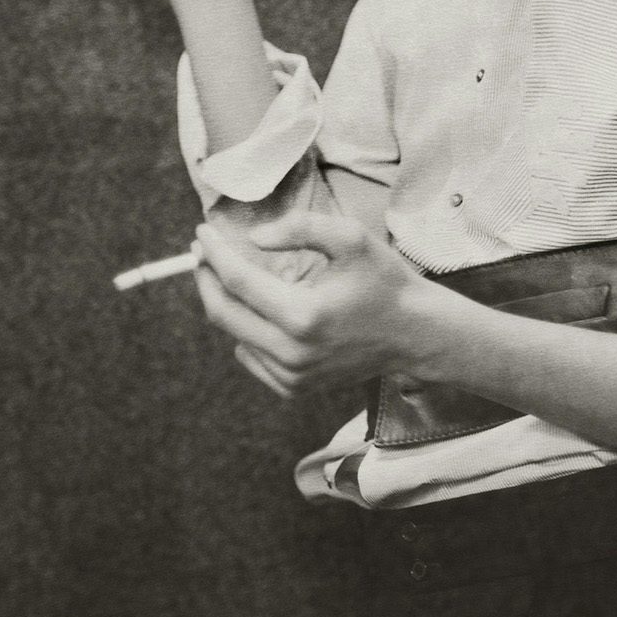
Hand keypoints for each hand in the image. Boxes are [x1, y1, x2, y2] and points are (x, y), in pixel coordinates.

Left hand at [193, 212, 440, 399]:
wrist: (414, 333)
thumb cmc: (384, 281)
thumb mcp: (351, 237)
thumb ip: (300, 227)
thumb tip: (254, 237)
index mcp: (304, 314)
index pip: (238, 281)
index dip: (214, 253)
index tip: (201, 234)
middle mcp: (292, 353)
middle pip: (223, 313)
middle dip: (208, 278)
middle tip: (205, 252)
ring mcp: (292, 376)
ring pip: (236, 335)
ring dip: (232, 303)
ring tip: (248, 277)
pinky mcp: (294, 388)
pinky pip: (252, 357)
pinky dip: (250, 330)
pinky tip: (270, 311)